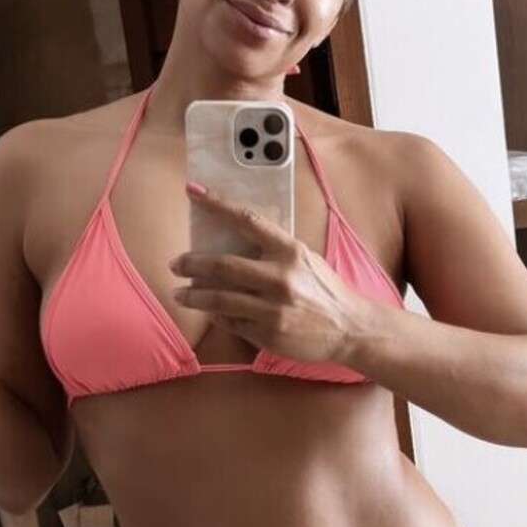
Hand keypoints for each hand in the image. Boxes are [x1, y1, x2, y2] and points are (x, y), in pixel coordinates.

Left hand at [170, 183, 365, 362]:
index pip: (247, 220)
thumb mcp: (306, 259)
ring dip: (194, 295)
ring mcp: (272, 308)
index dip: (217, 205)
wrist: (350, 328)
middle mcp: (280, 278)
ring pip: (219, 299)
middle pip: (223, 265)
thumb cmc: (326, 290)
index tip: (193, 192)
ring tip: (181, 293)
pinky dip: (216, 315)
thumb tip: (235, 240)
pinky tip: (209, 311)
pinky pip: (231, 322)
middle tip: (177, 263)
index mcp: (290, 251)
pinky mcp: (267, 334)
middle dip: (192, 263)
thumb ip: (274, 250)